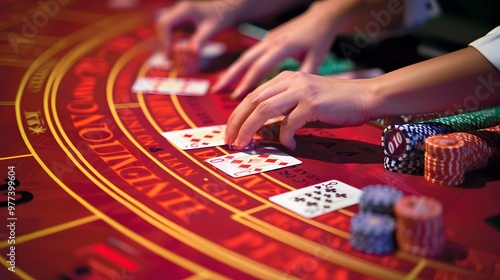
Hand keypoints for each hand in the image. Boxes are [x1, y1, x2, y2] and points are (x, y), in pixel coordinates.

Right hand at [156, 1, 237, 57]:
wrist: (226, 11)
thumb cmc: (221, 19)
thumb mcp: (211, 30)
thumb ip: (201, 40)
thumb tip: (192, 52)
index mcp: (184, 10)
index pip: (164, 24)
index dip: (164, 40)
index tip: (169, 55)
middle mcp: (178, 11)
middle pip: (161, 27)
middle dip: (163, 43)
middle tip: (169, 60)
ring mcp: (178, 16)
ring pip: (164, 30)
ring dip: (166, 44)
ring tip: (172, 59)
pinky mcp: (180, 22)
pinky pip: (170, 32)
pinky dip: (171, 43)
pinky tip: (177, 54)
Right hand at [212, 2, 337, 98]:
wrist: (321, 17)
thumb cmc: (320, 37)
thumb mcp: (317, 58)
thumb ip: (303, 77)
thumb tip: (295, 97)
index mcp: (283, 46)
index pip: (261, 66)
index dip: (247, 82)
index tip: (236, 95)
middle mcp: (272, 41)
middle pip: (246, 60)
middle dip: (230, 75)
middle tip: (217, 90)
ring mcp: (268, 39)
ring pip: (246, 56)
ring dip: (232, 71)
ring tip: (220, 85)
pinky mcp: (268, 40)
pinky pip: (252, 54)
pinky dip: (242, 66)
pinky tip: (235, 76)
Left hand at [225, 71, 372, 149]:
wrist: (366, 97)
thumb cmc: (336, 103)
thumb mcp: (305, 100)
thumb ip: (284, 108)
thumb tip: (261, 127)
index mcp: (286, 78)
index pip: (253, 96)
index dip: (237, 115)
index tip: (231, 132)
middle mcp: (291, 81)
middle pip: (253, 101)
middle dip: (237, 123)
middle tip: (231, 141)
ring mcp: (301, 91)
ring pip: (264, 110)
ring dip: (250, 129)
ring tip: (244, 144)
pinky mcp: (312, 103)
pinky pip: (289, 123)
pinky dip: (284, 137)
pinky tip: (289, 145)